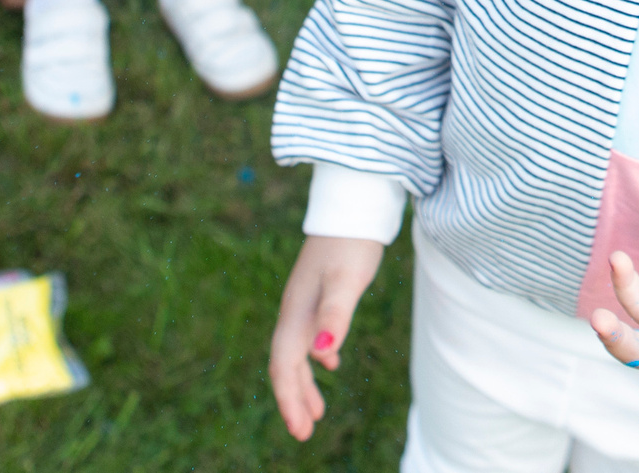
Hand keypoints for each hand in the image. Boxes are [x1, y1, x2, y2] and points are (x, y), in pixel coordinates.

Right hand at [268, 235, 385, 441]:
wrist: (353, 205)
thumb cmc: (351, 243)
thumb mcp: (347, 281)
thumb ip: (335, 316)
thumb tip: (323, 355)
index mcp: (296, 313)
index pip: (285, 365)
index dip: (289, 398)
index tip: (301, 430)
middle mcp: (295, 310)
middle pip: (287, 364)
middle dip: (294, 399)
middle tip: (304, 433)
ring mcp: (306, 302)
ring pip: (298, 352)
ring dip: (304, 382)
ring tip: (316, 413)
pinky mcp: (320, 293)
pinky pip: (310, 336)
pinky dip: (316, 358)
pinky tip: (329, 364)